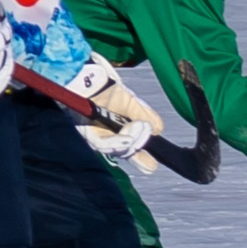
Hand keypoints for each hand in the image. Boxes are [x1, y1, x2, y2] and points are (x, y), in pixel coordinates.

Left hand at [68, 55, 163, 171]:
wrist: (91, 82)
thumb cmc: (109, 93)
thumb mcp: (132, 103)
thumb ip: (145, 115)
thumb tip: (158, 129)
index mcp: (120, 136)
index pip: (132, 152)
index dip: (143, 162)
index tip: (152, 165)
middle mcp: (108, 141)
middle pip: (127, 152)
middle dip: (141, 142)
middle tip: (146, 128)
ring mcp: (98, 139)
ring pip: (118, 150)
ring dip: (133, 140)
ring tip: (138, 125)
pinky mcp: (88, 135)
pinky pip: (105, 144)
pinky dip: (119, 143)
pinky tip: (128, 140)